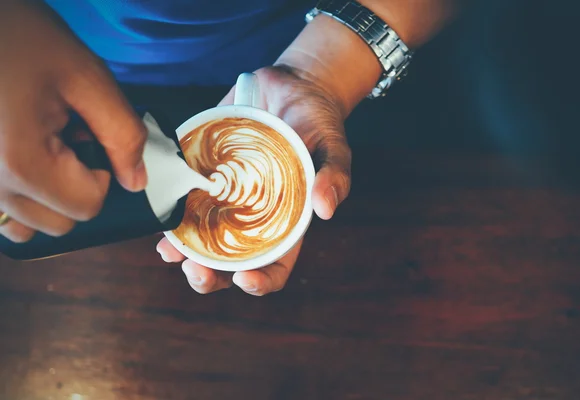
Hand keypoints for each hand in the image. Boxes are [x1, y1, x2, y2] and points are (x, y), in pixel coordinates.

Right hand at [0, 1, 146, 241]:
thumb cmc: (22, 38)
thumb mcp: (87, 78)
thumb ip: (122, 134)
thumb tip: (136, 181)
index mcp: (21, 165)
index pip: (87, 207)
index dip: (102, 174)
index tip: (87, 135)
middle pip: (60, 222)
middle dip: (76, 187)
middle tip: (65, 136)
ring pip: (28, 224)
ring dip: (48, 196)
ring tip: (42, 145)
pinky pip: (3, 214)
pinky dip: (22, 196)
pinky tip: (24, 156)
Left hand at [157, 66, 351, 295]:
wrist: (291, 86)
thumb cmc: (318, 121)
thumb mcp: (334, 146)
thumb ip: (334, 176)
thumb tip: (326, 210)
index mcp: (285, 222)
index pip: (274, 265)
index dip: (261, 282)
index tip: (245, 278)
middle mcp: (251, 217)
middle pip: (229, 262)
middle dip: (210, 275)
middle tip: (196, 269)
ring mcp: (225, 198)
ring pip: (199, 239)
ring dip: (182, 253)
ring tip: (170, 251)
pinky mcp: (204, 174)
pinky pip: (183, 201)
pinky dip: (169, 214)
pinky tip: (160, 217)